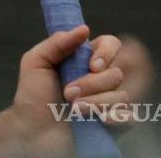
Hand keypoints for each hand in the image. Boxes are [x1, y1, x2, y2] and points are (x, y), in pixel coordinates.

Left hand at [0, 26, 127, 157]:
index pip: (111, 44)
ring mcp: (109, 102)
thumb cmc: (33, 98)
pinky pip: (129, 117)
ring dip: (95, 102)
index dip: (107, 52)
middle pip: (116, 72)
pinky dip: (115, 117)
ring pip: (121, 96)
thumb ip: (58, 42)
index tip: (91, 65)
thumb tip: (84, 29)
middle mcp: (100, 79)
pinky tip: (98, 119)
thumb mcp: (36, 62)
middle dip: (92, 83)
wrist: (32, 132)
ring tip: (73, 109)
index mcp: (85, 60)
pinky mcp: (114, 124)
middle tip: (68, 92)